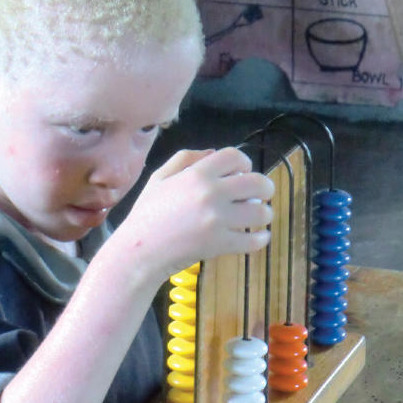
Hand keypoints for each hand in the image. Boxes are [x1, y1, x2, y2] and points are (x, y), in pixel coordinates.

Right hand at [114, 148, 274, 280]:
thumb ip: (185, 159)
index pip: (235, 157)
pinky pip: (254, 240)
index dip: (244, 163)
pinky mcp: (220, 244)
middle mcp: (211, 193)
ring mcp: (217, 220)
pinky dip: (261, 238)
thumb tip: (213, 152)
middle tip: (261, 195)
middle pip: (257, 182)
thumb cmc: (147, 214)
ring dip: (264, 214)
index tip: (244, 173)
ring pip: (261, 212)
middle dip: (265, 188)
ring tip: (257, 217)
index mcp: (197, 174)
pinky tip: (259, 236)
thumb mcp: (159, 178)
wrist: (138, 251)